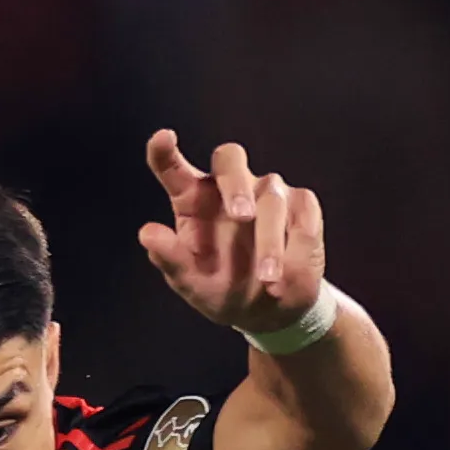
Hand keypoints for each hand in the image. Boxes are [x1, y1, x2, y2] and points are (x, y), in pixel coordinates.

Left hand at [136, 130, 326, 339]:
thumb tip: (147, 234)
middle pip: (230, 158)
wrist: (270, 311)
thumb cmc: (224, 290)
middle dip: (236, 184)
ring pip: (271, 198)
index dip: (164, 151)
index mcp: (194, 200)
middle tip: (241, 215)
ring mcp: (267, 192)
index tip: (163, 138)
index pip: (173, 168)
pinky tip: (287, 274)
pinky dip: (297, 247)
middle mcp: (229, 187)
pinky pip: (303, 214)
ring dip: (271, 242)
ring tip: (268, 280)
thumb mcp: (192, 284)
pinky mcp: (300, 205)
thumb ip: (170, 259)